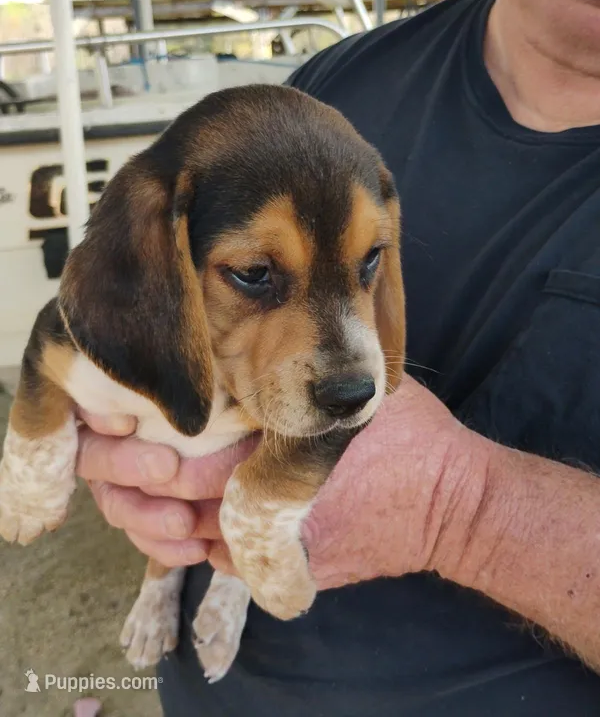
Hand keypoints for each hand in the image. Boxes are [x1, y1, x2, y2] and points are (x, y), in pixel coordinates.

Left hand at [77, 375, 487, 586]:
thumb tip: (233, 359)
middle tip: (114, 450)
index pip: (185, 448)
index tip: (123, 417)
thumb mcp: (350, 388)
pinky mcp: (286, 570)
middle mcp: (269, 498)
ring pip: (187, 535)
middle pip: (175, 494)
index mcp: (277, 445)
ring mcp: (276, 543)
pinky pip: (220, 562)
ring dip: (153, 516)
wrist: (451, 505)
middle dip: (135, 474)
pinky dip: (193, 544)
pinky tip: (182, 523)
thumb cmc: (407, 435)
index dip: (144, 436)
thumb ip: (295, 379)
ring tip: (139, 490)